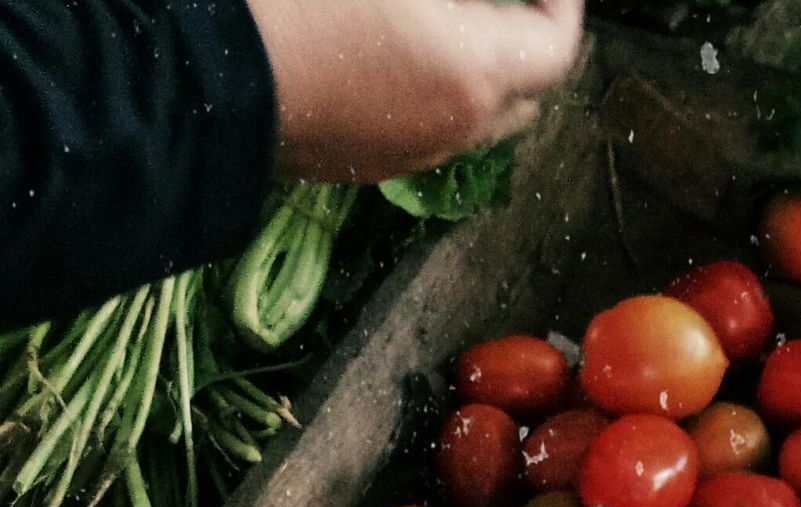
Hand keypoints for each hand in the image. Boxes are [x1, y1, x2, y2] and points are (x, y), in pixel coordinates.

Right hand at [249, 0, 585, 182]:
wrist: (206, 80)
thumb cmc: (294, 6)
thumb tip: (472, 2)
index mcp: (476, 73)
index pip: (558, 48)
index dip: (560, 3)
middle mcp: (457, 129)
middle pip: (525, 93)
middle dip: (524, 39)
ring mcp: (413, 154)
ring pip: (476, 115)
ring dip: (478, 67)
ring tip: (444, 16)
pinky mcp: (369, 163)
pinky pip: (428, 128)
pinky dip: (435, 89)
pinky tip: (395, 46)